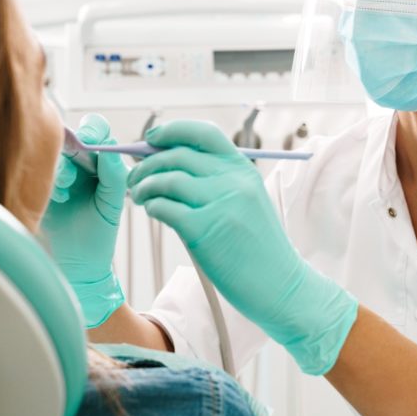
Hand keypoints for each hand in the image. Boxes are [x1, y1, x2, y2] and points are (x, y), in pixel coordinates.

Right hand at [41, 114, 128, 327]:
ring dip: (63, 167)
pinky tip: (59, 198)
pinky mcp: (40, 185)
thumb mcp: (112, 203)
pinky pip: (40, 171)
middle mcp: (78, 162)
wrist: (78, 262)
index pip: (97, 130)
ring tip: (67, 188)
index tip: (93, 142)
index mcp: (100, 161)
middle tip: (79, 152)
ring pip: (54, 153)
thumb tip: (109, 148)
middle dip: (75, 143)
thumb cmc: (99, 232)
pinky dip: (51, 180)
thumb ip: (114, 175)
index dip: (94, 130)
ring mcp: (58, 172)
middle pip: (72, 134)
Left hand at [126, 121, 357, 374]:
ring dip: (145, 186)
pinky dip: (153, 207)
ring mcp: (219, 204)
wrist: (280, 285)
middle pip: (178, 155)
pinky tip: (153, 212)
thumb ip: (218, 182)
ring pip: (166, 179)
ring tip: (141, 197)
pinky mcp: (204, 230)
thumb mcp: (248, 203)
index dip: (172, 130)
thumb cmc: (259, 248)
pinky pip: (165, 207)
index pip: (203, 132)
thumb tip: (170, 166)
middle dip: (148, 163)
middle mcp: (232, 181)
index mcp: (243, 170)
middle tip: (136, 177)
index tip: (152, 137)